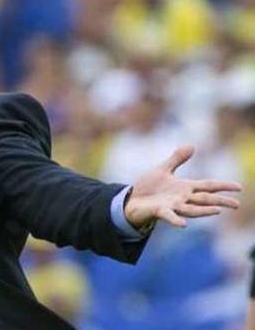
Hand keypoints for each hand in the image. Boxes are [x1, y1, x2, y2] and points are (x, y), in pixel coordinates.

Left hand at [124, 145, 241, 228]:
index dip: (223, 186)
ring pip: (191, 209)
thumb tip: (191, 145)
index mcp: (185, 188)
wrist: (131, 200)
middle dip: (220, 201)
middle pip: (205, 199)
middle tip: (237, 204)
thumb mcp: (163, 170)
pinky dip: (176, 220)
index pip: (208, 186)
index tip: (239, 187)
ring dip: (204, 211)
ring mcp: (172, 206)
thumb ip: (177, 159)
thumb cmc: (149, 187)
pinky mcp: (160, 211)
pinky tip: (183, 225)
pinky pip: (169, 216)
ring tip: (217, 211)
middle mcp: (182, 198)